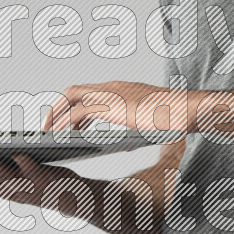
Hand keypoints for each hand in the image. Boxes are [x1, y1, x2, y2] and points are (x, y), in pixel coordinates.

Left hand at [42, 81, 188, 134]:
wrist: (185, 111)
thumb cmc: (174, 117)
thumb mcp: (148, 124)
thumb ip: (133, 130)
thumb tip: (124, 145)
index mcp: (121, 90)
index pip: (89, 93)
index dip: (74, 107)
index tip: (69, 122)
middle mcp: (112, 88)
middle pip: (73, 91)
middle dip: (58, 108)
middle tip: (49, 127)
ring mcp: (110, 94)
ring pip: (70, 97)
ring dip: (56, 114)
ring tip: (47, 133)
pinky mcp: (111, 106)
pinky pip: (78, 113)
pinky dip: (65, 123)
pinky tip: (60, 137)